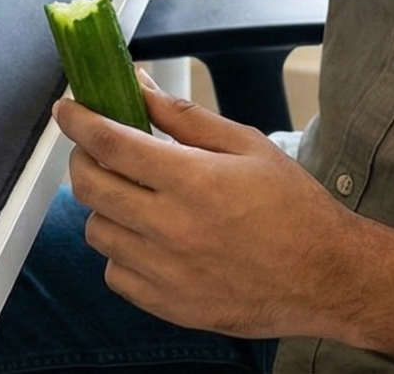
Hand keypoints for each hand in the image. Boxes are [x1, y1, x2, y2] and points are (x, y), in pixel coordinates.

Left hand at [57, 80, 368, 340]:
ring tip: (134, 196)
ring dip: (104, 206)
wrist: (326, 276)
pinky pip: (115, 274)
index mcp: (192, 180)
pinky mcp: (169, 306)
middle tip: (100, 148)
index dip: (79, 121)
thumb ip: (185, 117)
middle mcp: (171, 228)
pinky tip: (148, 238)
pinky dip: (121, 251)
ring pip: (97, 231)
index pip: (110, 144)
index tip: (67, 109)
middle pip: (90, 187)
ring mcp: (166, 272)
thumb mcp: (246, 145)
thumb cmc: (294, 208)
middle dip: (83, 158)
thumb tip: (139, 87)